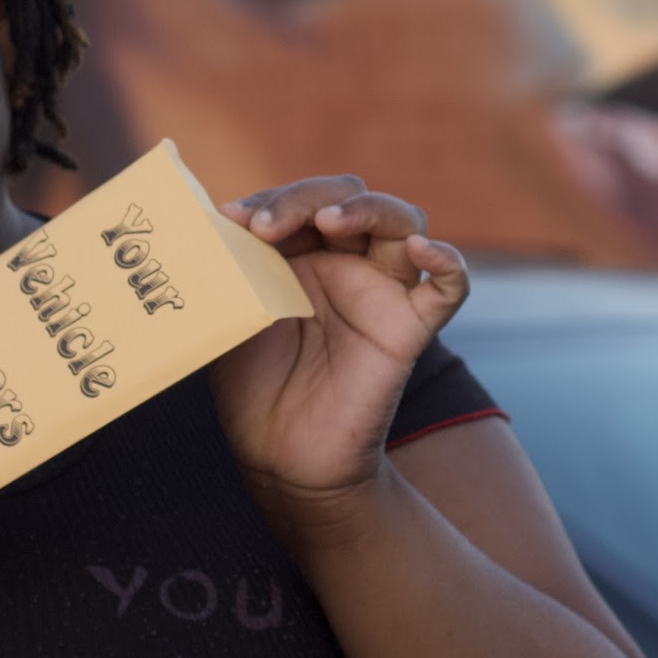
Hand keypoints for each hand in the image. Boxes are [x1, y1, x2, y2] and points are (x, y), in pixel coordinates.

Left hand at [206, 175, 469, 520]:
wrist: (281, 460)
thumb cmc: (253, 386)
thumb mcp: (229, 315)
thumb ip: (229, 269)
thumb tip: (208, 222)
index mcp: (303, 253)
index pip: (301, 201)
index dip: (271, 199)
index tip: (233, 219)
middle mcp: (346, 263)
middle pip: (351, 198)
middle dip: (308, 198)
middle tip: (267, 225)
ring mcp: (381, 292)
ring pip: (403, 222)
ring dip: (369, 210)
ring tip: (329, 221)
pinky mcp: (409, 329)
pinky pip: (449, 287)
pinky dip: (447, 262)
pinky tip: (423, 250)